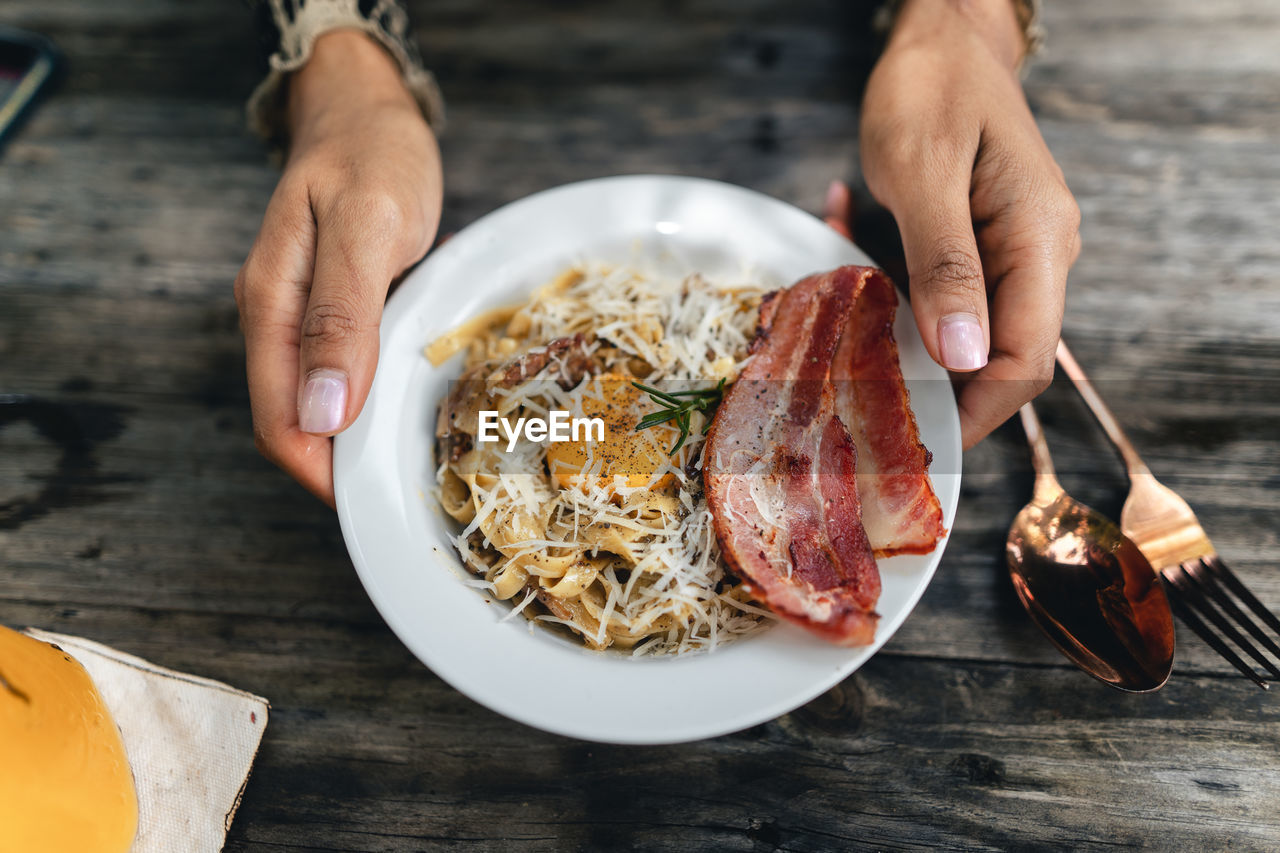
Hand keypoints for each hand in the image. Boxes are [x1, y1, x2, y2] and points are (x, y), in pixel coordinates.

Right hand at [234, 31, 442, 505]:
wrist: (365, 108)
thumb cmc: (370, 156)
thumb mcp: (365, 227)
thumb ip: (341, 317)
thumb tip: (322, 414)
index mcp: (270, 307)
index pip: (282, 423)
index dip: (323, 474)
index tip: (375, 502)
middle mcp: (278, 320)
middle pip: (299, 422)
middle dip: (345, 466)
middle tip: (410, 487)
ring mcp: (303, 315)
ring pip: (324, 401)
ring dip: (364, 434)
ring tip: (419, 457)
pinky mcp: (334, 309)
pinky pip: (347, 370)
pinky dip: (377, 395)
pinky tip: (416, 401)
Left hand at [854, 0, 1080, 448]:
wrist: (944, 36)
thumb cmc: (933, 89)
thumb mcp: (924, 173)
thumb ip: (944, 265)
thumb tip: (962, 356)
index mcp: (1039, 241)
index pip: (1024, 359)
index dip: (976, 409)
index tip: (916, 437)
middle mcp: (1038, 255)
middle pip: (998, 356)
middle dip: (934, 384)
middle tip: (861, 396)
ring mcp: (1013, 251)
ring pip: (965, 331)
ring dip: (904, 336)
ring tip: (843, 321)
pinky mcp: (982, 246)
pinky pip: (944, 295)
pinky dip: (896, 292)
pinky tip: (850, 254)